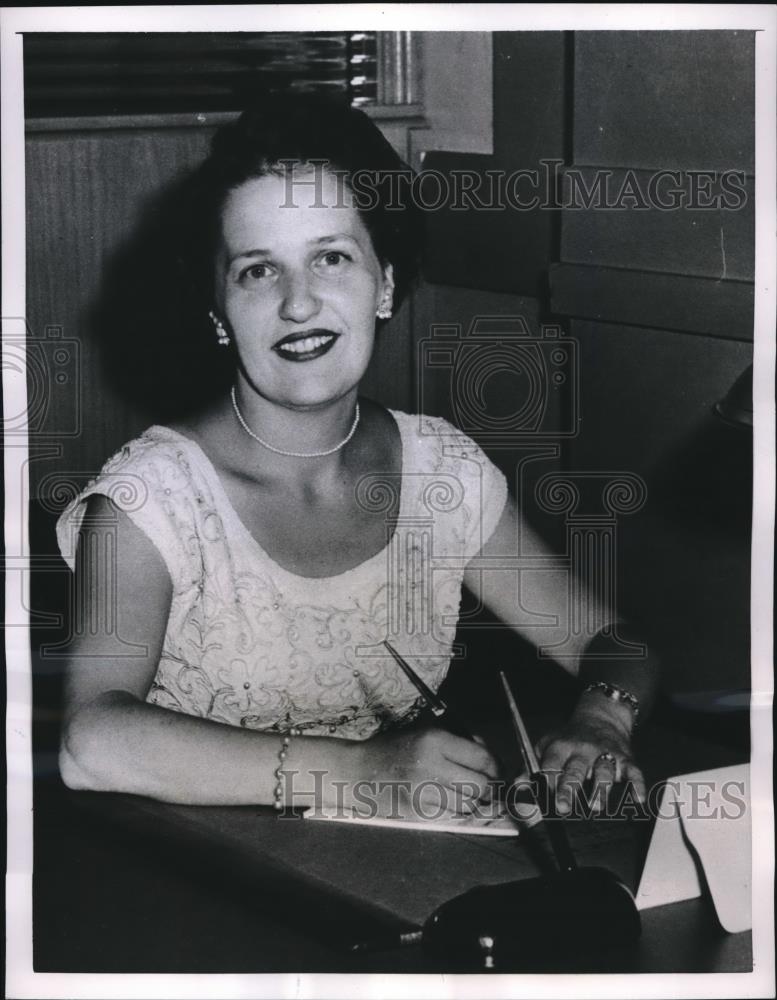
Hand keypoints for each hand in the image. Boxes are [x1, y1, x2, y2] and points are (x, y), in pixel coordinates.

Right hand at [344, 725, 499, 819]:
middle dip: (488, 789)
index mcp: (434, 740)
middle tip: (486, 788)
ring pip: (468, 805)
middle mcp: (430, 764)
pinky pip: (449, 816)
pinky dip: (453, 811)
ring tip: (464, 795)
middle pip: (480, 785)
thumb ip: (458, 743)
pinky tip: (445, 802)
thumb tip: (490, 759)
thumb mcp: (425, 734)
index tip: (498, 772)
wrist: (357, 771)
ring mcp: (422, 790)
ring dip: (472, 803)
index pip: (482, 758)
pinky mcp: (416, 811)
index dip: (497, 768)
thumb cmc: (394, 750)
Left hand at [535, 708, 645, 816]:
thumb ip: (531, 768)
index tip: (542, 797)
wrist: (600, 717)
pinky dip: (637, 785)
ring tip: (595, 807)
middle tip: (562, 807)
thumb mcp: (546, 747)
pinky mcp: (626, 759)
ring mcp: (605, 754)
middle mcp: (582, 750)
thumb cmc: (569, 739)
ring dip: (600, 789)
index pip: (551, 764)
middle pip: (575, 770)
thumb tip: (517, 785)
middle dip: (568, 788)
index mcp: (560, 747)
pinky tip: (636, 798)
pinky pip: (633, 772)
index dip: (546, 780)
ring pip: (603, 772)